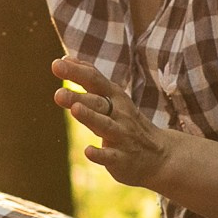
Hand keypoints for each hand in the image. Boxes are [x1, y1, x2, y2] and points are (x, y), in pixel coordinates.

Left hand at [52, 58, 173, 188]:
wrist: (160, 155)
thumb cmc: (127, 121)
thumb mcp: (113, 97)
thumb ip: (90, 79)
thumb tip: (64, 58)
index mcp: (114, 97)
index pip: (94, 80)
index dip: (76, 72)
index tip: (56, 64)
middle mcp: (119, 114)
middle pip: (97, 102)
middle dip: (78, 97)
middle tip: (58, 93)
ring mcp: (122, 136)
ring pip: (105, 125)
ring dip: (90, 117)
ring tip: (75, 109)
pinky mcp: (122, 159)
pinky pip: (111, 156)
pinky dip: (100, 154)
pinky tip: (88, 151)